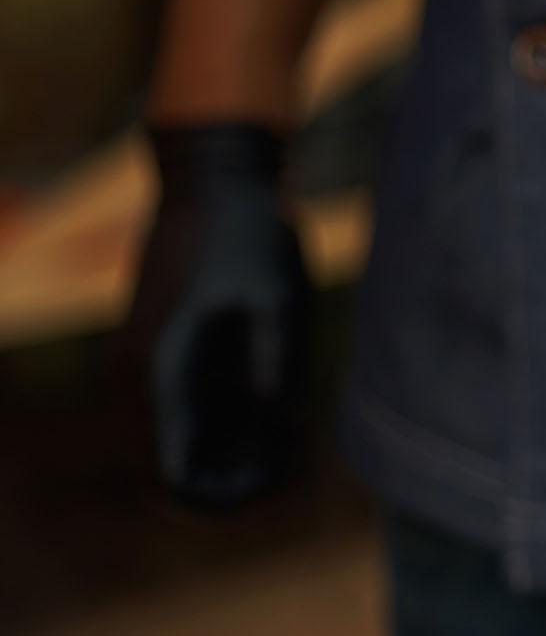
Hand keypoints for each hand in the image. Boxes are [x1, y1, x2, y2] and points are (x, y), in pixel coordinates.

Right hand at [123, 125, 313, 508]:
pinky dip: (222, 404)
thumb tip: (277, 418)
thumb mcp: (279, 295)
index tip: (268, 490)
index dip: (220, 491)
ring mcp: (142, 353)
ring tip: (289, 424)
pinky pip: (185, 392)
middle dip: (234, 463)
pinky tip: (270, 392)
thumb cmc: (249, 231)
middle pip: (179, 450)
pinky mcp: (158, 336)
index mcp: (161, 368)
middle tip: (292, 456)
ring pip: (183, 421)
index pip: (175, 466)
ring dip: (230, 434)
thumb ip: (276, 360)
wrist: (214, 170)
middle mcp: (138, 371)